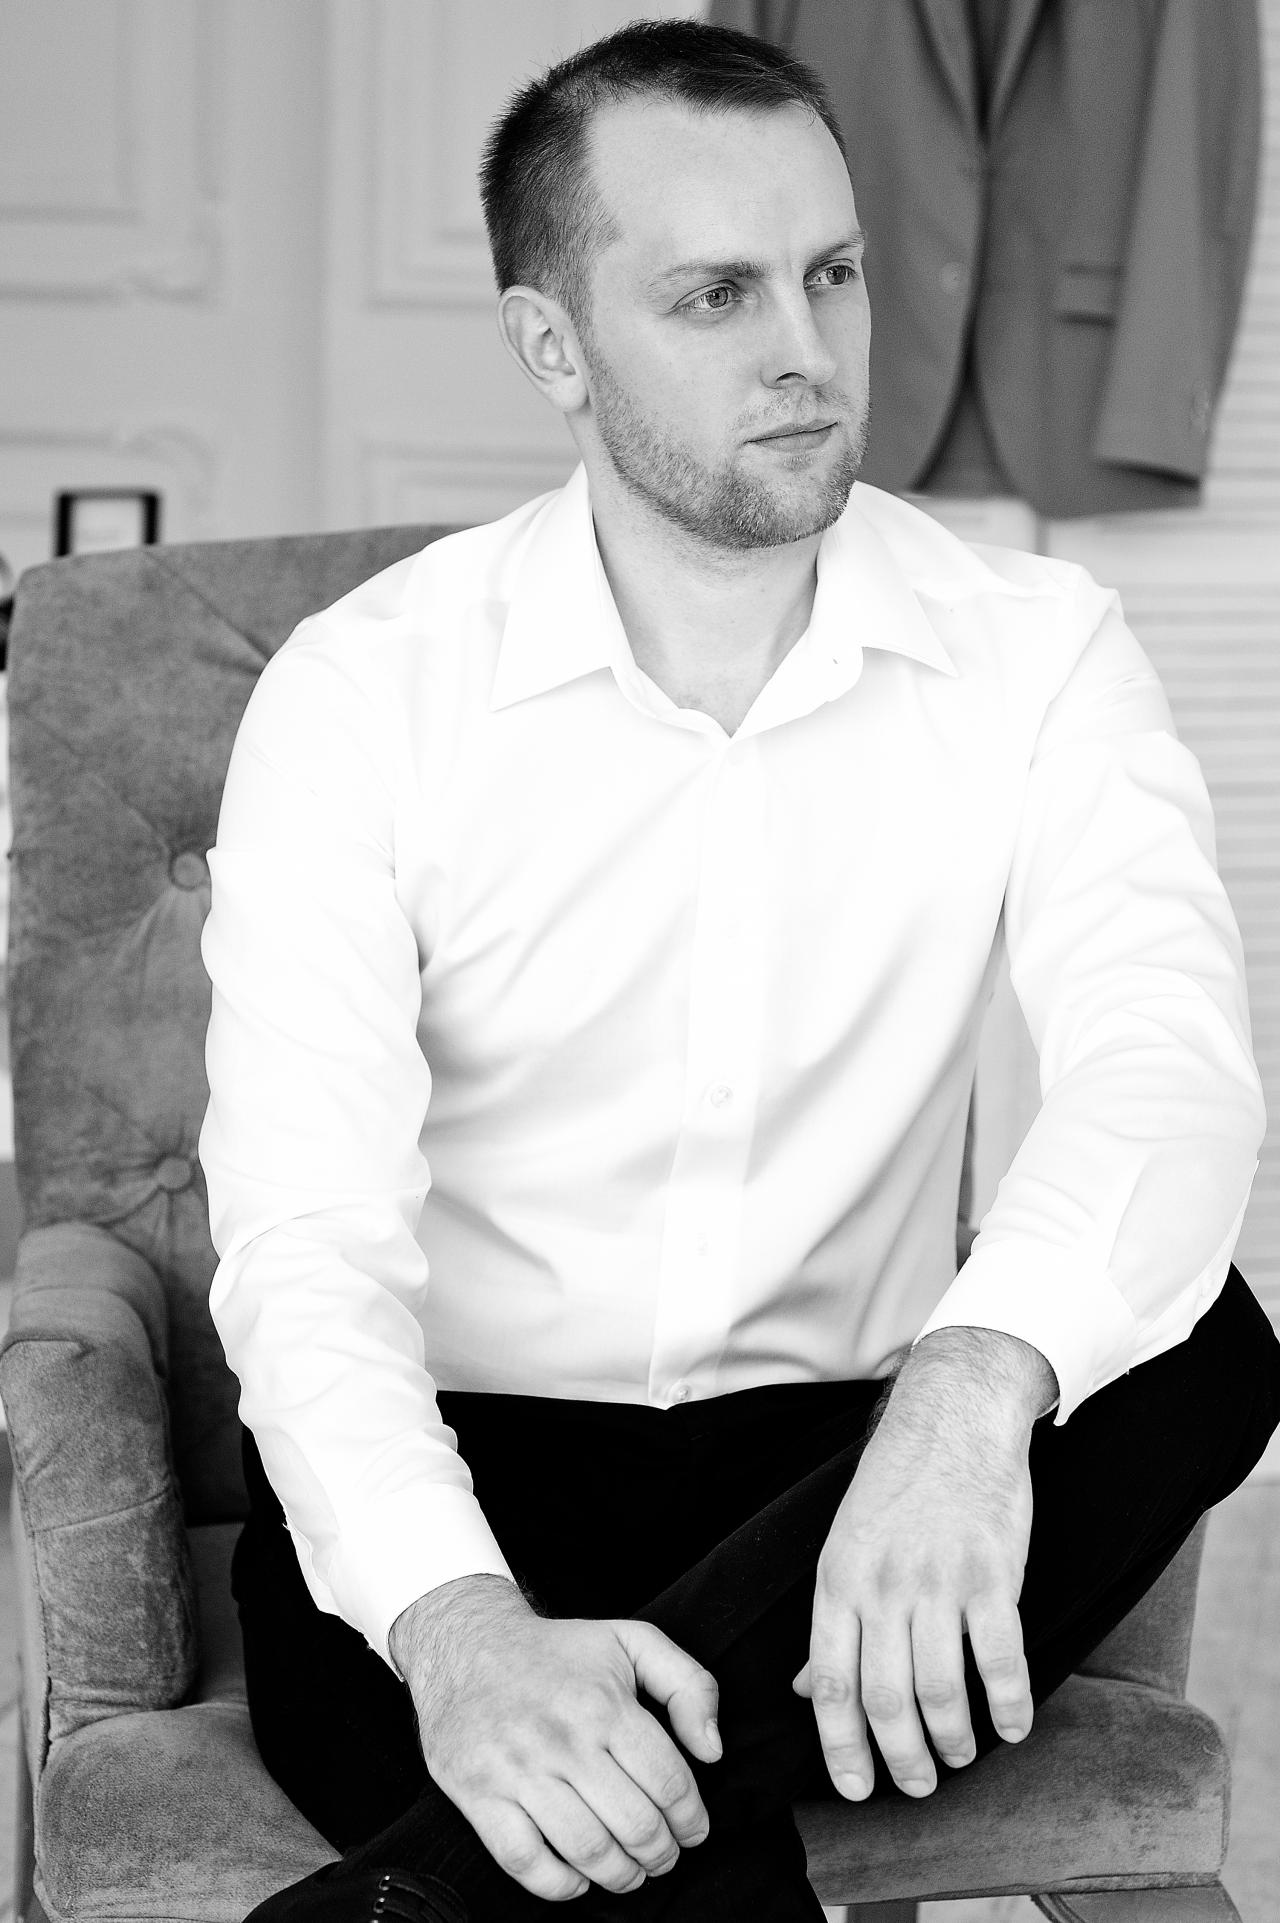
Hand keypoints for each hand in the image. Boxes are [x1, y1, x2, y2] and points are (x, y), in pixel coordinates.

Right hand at [390, 1575, 721, 1902]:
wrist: (464, 1645)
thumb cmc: (557, 1652)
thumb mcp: (631, 1642)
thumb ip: (690, 1684)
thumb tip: (712, 1751)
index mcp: (605, 1702)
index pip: (669, 1783)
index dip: (692, 1819)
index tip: (694, 1831)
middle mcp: (563, 1738)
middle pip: (635, 1825)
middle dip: (661, 1854)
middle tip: (664, 1857)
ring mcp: (517, 1769)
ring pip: (587, 1851)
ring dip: (621, 1876)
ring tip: (631, 1872)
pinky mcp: (479, 1794)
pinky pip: (526, 1863)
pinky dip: (561, 1885)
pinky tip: (578, 1877)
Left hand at [793, 1328, 1055, 1800]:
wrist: (952, 1415)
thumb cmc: (897, 1485)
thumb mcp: (844, 1544)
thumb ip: (833, 1620)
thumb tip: (805, 1691)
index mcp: (838, 1581)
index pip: (829, 1684)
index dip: (840, 1748)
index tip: (856, 1790)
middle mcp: (882, 1586)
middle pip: (885, 1701)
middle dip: (902, 1760)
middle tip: (919, 1785)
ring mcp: (938, 1581)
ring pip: (940, 1691)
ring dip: (953, 1740)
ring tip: (961, 1755)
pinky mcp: (992, 1574)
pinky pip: (1001, 1661)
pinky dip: (1008, 1706)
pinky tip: (1012, 1727)